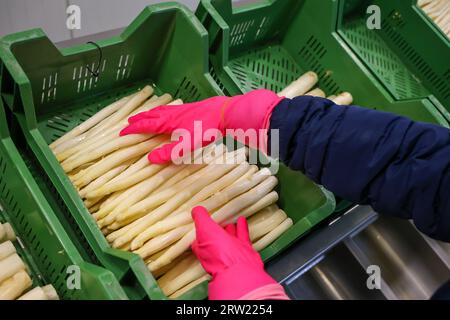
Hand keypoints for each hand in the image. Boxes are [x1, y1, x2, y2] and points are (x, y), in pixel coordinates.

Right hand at [120, 90, 282, 163]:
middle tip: (129, 121)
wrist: (226, 112)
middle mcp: (172, 114)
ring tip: (145, 115)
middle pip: (151, 115)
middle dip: (139, 119)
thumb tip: (151, 159)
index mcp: (168, 122)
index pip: (146, 126)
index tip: (122, 132)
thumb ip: (170, 152)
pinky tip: (171, 113)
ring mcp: (182, 110)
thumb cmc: (207, 128)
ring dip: (150, 113)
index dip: (133, 129)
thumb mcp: (188, 144)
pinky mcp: (191, 108)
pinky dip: (163, 110)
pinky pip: (171, 109)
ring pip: (161, 111)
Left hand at [191, 206, 278, 299]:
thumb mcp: (204, 229)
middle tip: (216, 218)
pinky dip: (242, 227)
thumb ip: (200, 218)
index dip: (199, 229)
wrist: (238, 267)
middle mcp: (216, 250)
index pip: (198, 237)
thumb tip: (196, 210)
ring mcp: (230, 250)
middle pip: (214, 237)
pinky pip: (242, 236)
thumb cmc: (218, 251)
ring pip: (229, 237)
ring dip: (228, 228)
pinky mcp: (243, 250)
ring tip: (229, 219)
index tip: (200, 221)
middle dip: (215, 229)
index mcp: (203, 247)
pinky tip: (242, 220)